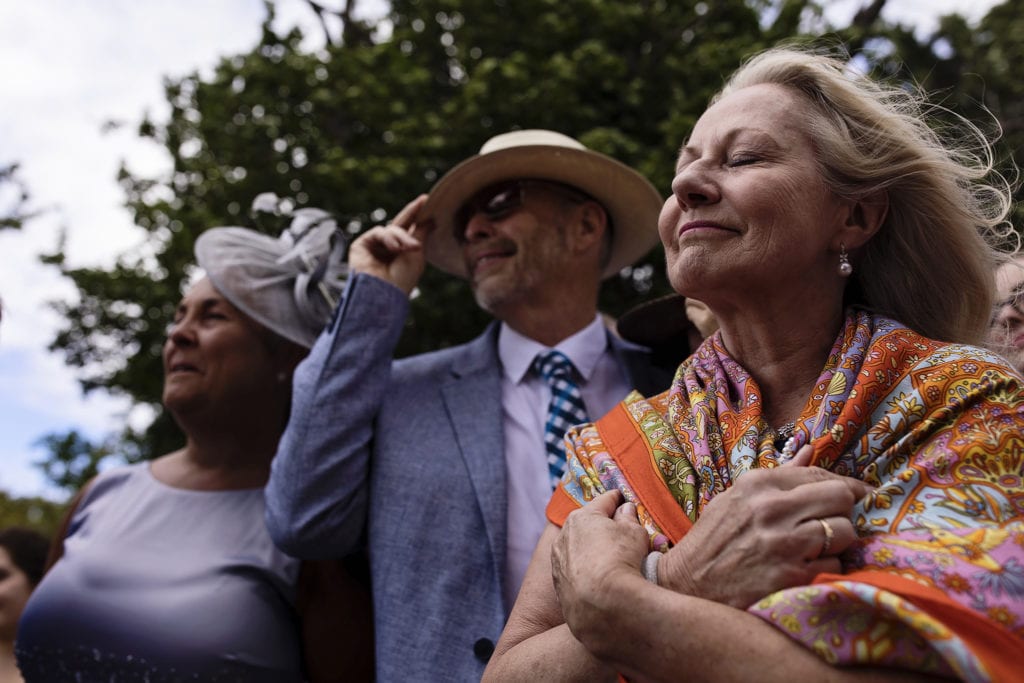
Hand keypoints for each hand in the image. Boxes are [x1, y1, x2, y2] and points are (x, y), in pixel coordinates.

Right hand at [348, 194, 431, 294]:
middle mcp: (388, 248)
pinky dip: (388, 238)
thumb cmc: (403, 279)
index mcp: (402, 252)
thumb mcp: (417, 253)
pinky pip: (378, 232)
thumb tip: (431, 218)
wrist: (385, 293)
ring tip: (410, 248)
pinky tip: (395, 249)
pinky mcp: (361, 245)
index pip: (410, 229)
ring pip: (391, 229)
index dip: (417, 215)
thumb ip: (421, 232)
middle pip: (399, 224)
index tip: (426, 200)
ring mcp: (374, 246)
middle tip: (423, 201)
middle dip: (412, 213)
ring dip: (402, 237)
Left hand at [551, 491, 648, 633]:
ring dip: (590, 549)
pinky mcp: (558, 585)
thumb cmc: (620, 560)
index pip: (604, 501)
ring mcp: (558, 561)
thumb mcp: (635, 533)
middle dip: (603, 525)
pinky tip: (598, 580)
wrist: (602, 604)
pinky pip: (573, 570)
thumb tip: (625, 510)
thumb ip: (629, 519)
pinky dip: (584, 571)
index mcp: (582, 516)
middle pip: (587, 524)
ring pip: (577, 547)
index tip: (624, 500)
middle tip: (621, 532)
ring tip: (610, 559)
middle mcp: (564, 535)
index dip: (618, 499)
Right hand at [658, 445, 871, 608]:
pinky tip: (808, 568)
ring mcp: (783, 544)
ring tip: (818, 548)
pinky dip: (828, 568)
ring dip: (838, 542)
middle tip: (835, 522)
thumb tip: (810, 449)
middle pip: (839, 499)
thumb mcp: (737, 499)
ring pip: (844, 532)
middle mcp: (772, 509)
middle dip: (844, 511)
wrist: (687, 585)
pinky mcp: (792, 577)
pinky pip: (835, 565)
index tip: (859, 495)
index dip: (846, 486)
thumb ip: (778, 476)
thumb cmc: (714, 540)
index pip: (819, 475)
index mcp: (758, 484)